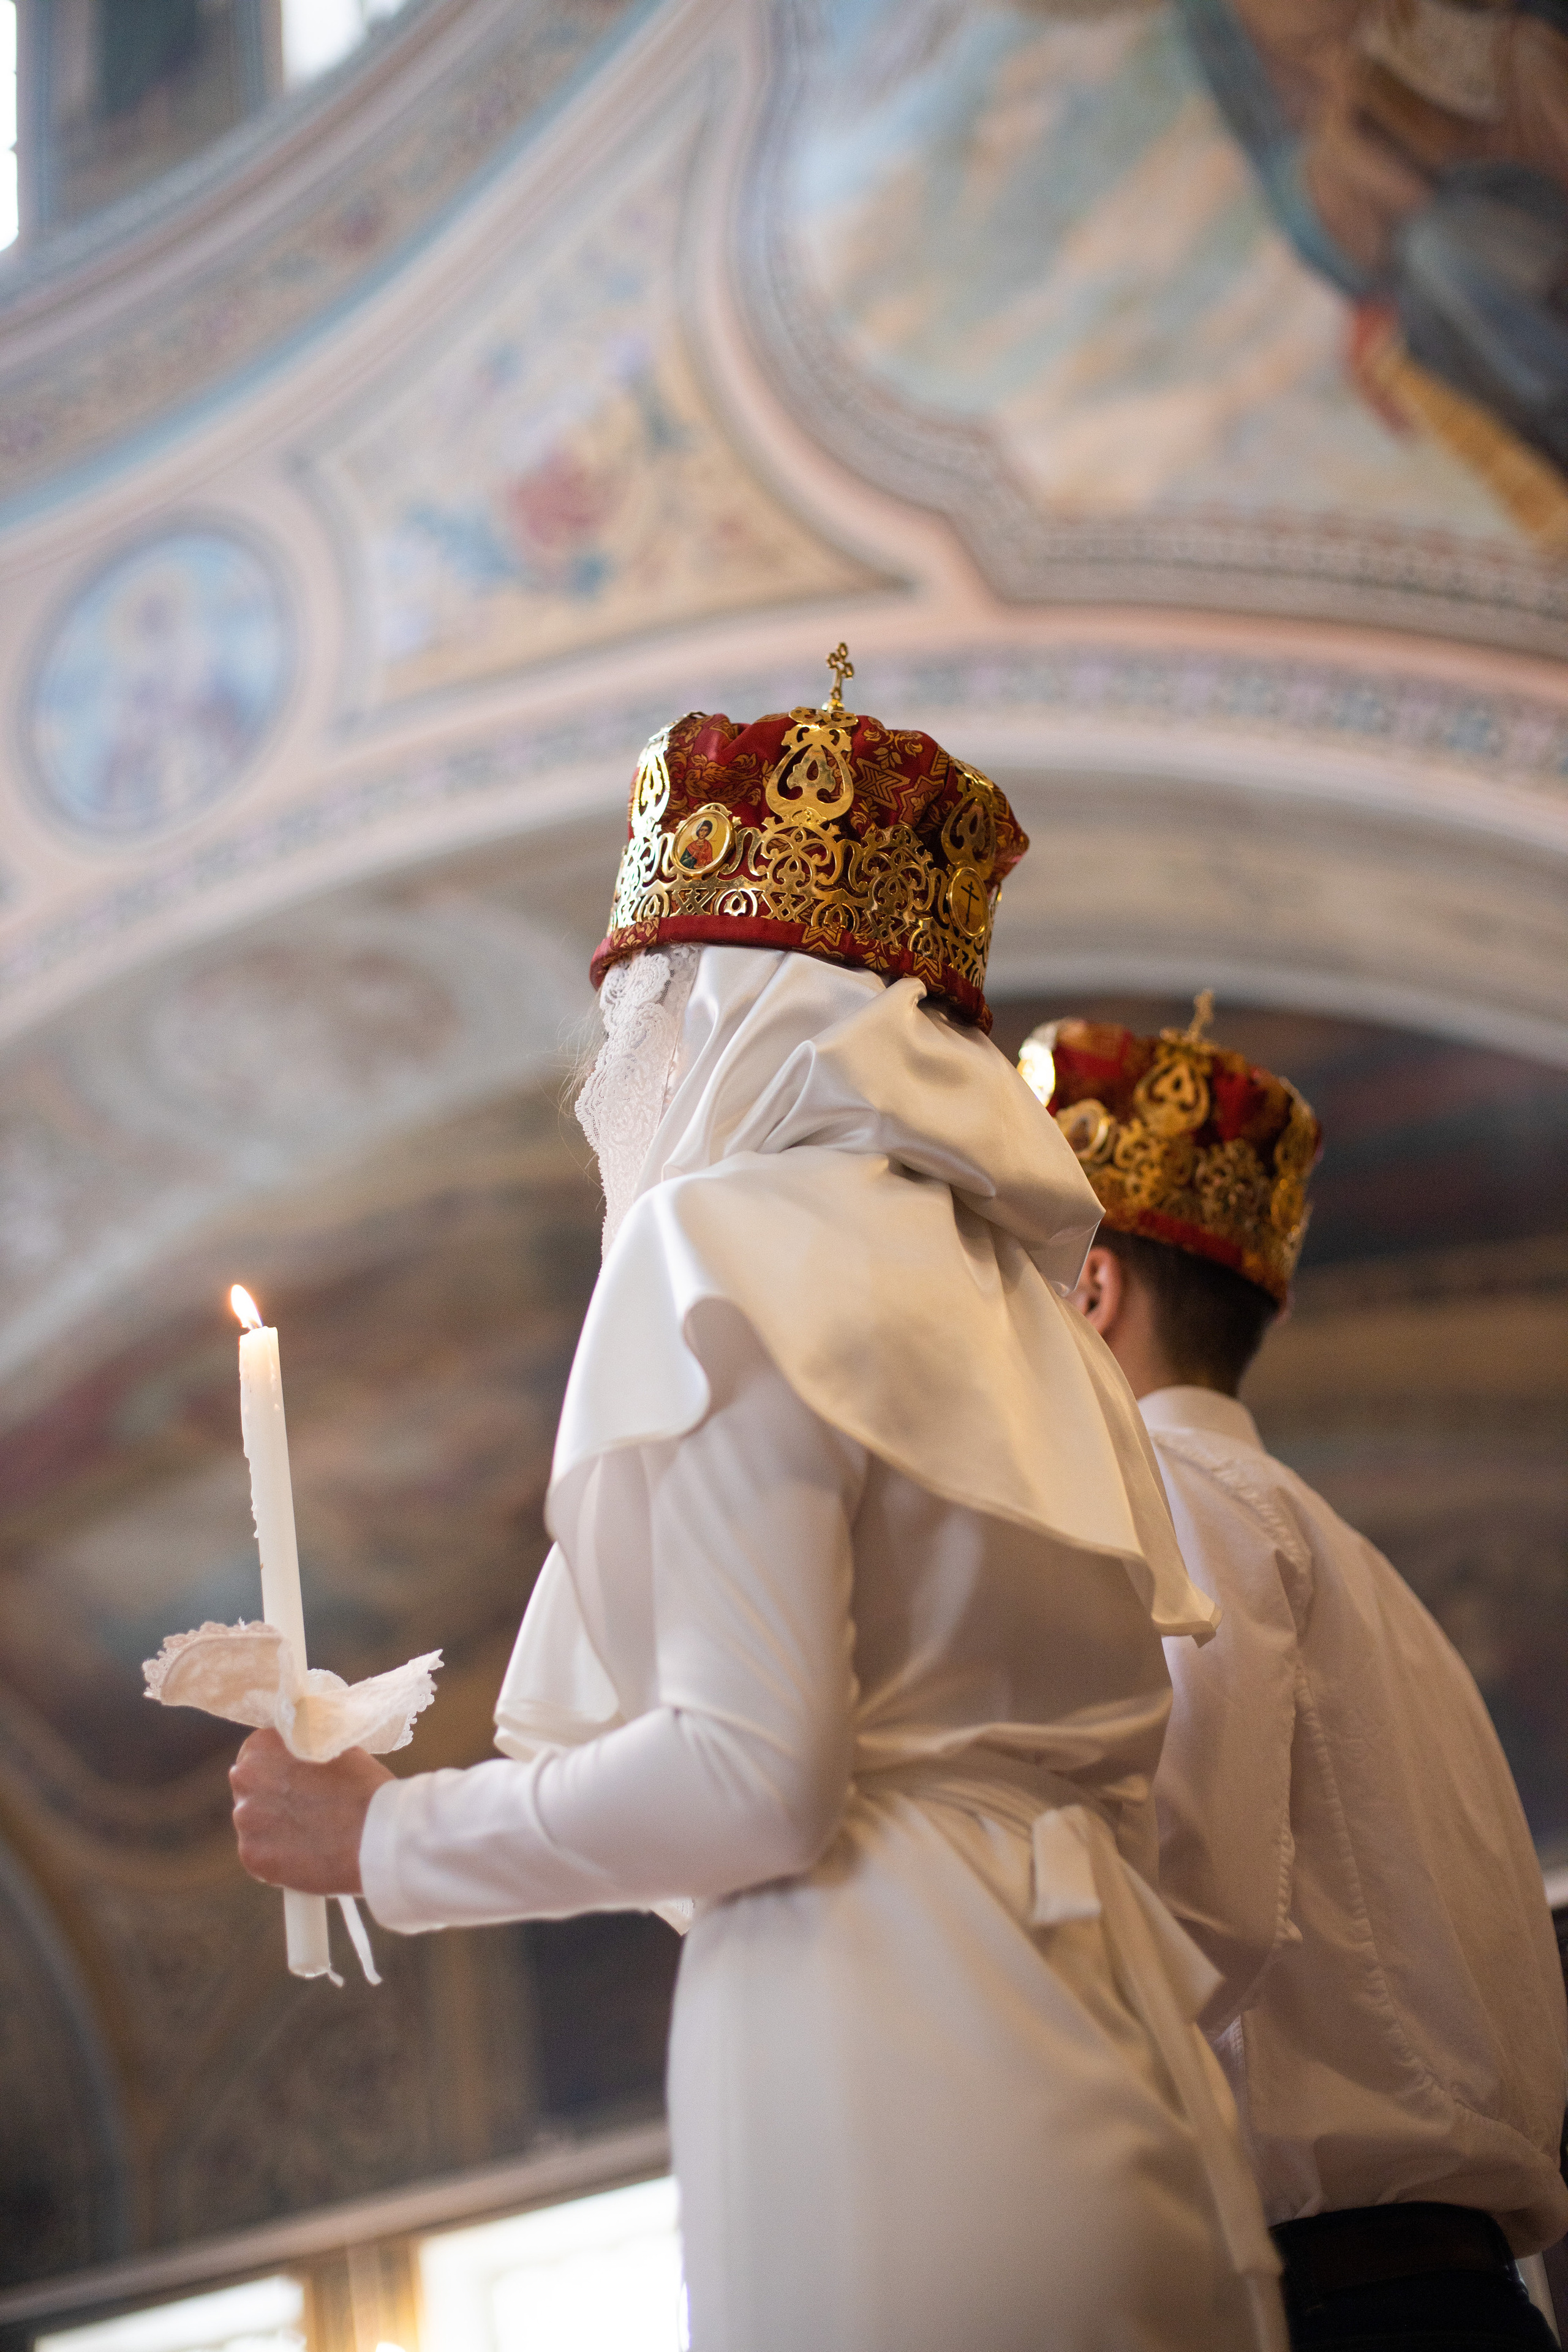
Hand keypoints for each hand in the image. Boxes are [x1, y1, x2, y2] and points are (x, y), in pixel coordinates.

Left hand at [230, 1728, 392, 1896]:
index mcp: (262, 1746)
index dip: (277, 1766)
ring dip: (273, 1826)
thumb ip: (302, 1748)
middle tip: (304, 1806)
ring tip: (309, 1832)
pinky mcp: (252, 1858)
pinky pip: (258, 1854)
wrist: (379, 1837)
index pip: (256, 1752)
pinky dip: (276, 1856)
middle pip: (250, 1787)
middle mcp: (246, 1780)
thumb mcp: (332, 1748)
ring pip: (253, 1822)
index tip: (295, 1778)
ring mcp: (246, 1821)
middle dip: (271, 1796)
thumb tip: (294, 1753)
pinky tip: (304, 1853)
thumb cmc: (364, 1787)